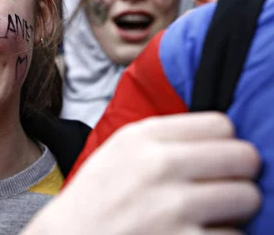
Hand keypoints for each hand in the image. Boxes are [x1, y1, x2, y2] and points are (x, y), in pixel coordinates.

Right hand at [21, 113, 260, 234]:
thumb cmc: (95, 200)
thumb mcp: (119, 152)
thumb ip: (164, 140)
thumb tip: (224, 139)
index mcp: (142, 137)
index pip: (221, 125)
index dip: (224, 144)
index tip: (215, 160)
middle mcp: (158, 165)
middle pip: (243, 157)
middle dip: (237, 175)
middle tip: (221, 189)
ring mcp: (172, 208)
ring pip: (247, 198)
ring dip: (233, 211)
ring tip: (206, 216)